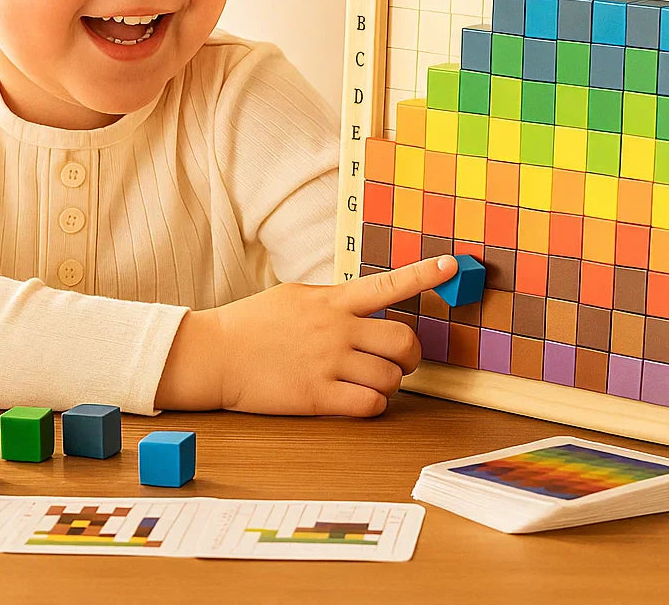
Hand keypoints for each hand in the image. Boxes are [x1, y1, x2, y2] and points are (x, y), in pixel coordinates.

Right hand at [211, 254, 458, 416]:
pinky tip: (356, 398)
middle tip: (399, 360)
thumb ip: (333, 301)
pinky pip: (370, 404)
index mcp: (332, 300)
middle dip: (411, 355)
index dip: (424, 274)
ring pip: (391, 378)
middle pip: (404, 341)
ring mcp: (328, 363)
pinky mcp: (317, 396)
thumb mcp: (296, 297)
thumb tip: (362, 305)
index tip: (452, 265)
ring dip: (388, 383)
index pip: (388, 284)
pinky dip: (372, 404)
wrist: (216, 354)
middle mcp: (336, 329)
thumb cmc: (253, 324)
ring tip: (368, 381)